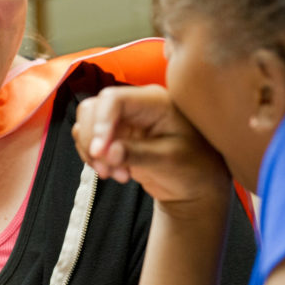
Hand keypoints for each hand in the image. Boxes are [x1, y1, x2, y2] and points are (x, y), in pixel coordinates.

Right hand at [71, 85, 229, 216]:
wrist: (198, 184)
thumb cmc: (195, 167)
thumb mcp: (170, 161)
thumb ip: (138, 155)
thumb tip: (108, 152)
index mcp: (154, 102)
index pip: (113, 99)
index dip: (100, 123)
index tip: (99, 152)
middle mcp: (135, 105)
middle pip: (93, 108)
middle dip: (92, 140)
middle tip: (107, 170)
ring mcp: (124, 120)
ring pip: (86, 123)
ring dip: (92, 151)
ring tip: (114, 174)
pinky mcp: (117, 136)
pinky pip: (90, 139)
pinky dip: (94, 157)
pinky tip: (114, 172)